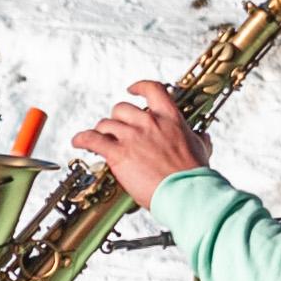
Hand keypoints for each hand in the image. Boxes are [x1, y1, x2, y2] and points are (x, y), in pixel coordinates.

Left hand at [76, 85, 204, 201]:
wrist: (186, 192)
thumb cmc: (194, 175)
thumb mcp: (201, 150)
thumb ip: (198, 139)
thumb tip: (203, 137)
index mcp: (170, 118)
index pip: (152, 90)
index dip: (139, 87)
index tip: (132, 90)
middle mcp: (149, 122)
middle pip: (122, 108)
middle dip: (117, 118)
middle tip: (116, 129)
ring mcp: (133, 137)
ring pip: (106, 123)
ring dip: (102, 132)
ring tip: (99, 139)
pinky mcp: (119, 154)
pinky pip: (92, 139)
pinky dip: (82, 139)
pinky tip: (78, 141)